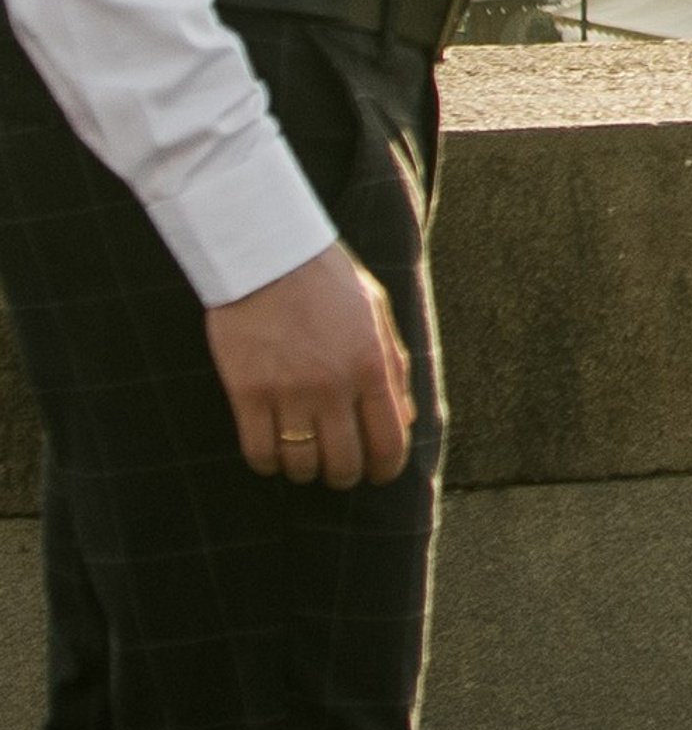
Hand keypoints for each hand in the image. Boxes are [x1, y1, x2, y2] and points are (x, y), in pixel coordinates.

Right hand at [205, 241, 414, 488]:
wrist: (267, 254)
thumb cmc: (327, 281)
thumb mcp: (376, 313)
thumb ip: (394, 367)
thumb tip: (406, 420)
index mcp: (371, 364)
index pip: (389, 444)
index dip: (385, 470)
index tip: (377, 473)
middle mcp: (333, 384)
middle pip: (343, 465)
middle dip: (344, 474)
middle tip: (337, 465)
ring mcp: (288, 391)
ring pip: (301, 466)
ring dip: (304, 468)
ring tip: (303, 452)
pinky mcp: (248, 392)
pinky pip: (259, 454)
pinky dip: (267, 462)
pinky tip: (272, 448)